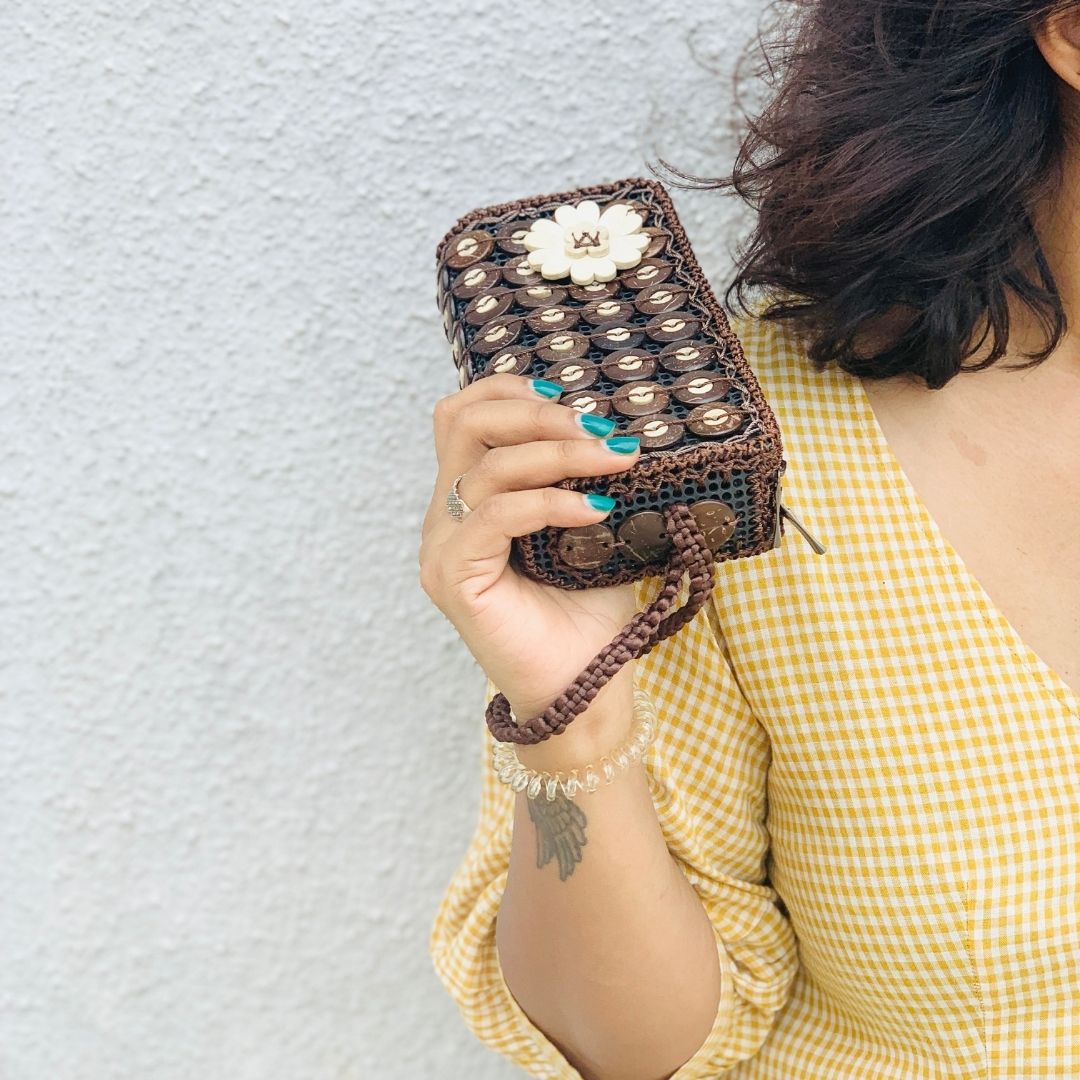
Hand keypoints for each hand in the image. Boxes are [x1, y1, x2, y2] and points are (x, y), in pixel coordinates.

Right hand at [418, 372, 642, 721]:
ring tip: (616, 461)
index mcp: (470, 499)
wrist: (587, 688)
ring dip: (559, 454)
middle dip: (536, 413)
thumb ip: (579, 477)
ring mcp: (444, 547)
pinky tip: (595, 509)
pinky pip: (495, 515)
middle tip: (599, 429)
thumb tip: (614, 424)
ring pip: (485, 466)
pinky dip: (550, 502)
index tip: (571, 396)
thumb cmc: (589, 613)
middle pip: (462, 422)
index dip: (509, 390)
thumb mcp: (589, 527)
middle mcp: (447, 517)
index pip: (461, 415)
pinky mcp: (453, 577)